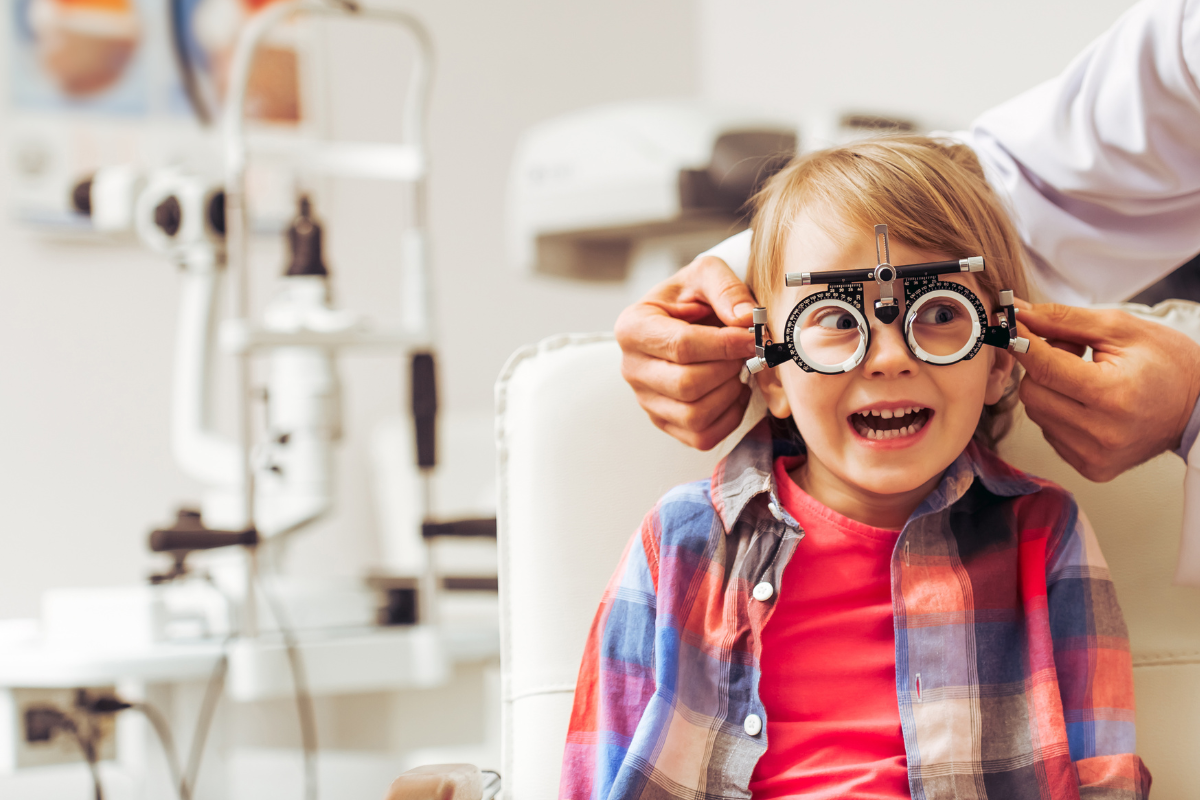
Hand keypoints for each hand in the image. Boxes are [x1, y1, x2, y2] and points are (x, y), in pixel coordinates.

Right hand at [614, 255, 757, 449]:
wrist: (683, 318)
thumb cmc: (692, 297)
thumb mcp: (706, 275)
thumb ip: (726, 288)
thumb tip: (745, 320)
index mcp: (633, 328)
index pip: (681, 346)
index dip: (725, 345)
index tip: (753, 338)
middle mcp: (631, 368)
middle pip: (687, 385)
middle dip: (728, 369)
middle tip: (746, 352)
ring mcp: (645, 399)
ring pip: (694, 415)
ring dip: (729, 393)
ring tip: (737, 369)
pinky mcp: (664, 422)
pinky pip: (701, 436)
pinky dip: (728, 417)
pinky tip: (732, 390)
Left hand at [1012, 302, 1199, 481]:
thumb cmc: (1167, 362)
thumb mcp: (1121, 328)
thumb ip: (1064, 320)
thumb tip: (1018, 314)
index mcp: (1113, 395)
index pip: (1044, 368)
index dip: (1023, 343)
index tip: (1012, 326)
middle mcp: (1102, 433)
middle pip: (1033, 392)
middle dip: (1042, 366)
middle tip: (1072, 351)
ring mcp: (1095, 455)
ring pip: (1038, 412)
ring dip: (1050, 389)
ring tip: (1085, 376)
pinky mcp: (1091, 467)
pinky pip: (1051, 432)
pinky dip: (1059, 412)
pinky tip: (1088, 402)